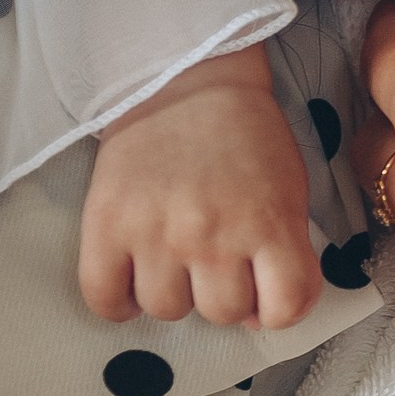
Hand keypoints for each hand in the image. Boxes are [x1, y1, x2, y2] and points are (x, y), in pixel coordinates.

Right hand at [79, 52, 322, 330]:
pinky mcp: (108, 224)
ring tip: (172, 256)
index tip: (263, 290)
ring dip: (172, 292)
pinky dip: (119, 302)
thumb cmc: (245, 137)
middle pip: (222, 314)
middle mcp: (214, 234)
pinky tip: (132, 277)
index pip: (285, 309)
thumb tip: (256, 317)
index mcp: (269, 222)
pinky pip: (106, 300)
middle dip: (222, 293)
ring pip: (168, 311)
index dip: (276, 309)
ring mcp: (158, 232)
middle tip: (213, 257)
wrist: (185, 78)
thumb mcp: (288, 188)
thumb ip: (284, 251)